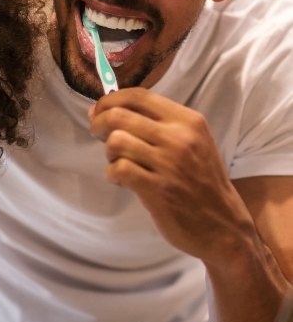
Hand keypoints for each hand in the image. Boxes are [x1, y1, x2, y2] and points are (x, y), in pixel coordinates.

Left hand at [88, 87, 253, 261]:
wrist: (223, 225)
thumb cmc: (201, 180)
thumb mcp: (192, 142)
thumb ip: (159, 123)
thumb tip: (109, 109)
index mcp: (187, 121)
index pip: (139, 96)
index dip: (110, 100)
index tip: (99, 110)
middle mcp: (178, 138)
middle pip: (120, 116)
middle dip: (99, 123)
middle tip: (98, 134)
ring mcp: (168, 164)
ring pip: (116, 141)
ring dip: (108, 152)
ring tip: (117, 161)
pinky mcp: (157, 189)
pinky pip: (119, 169)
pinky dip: (112, 173)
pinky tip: (121, 179)